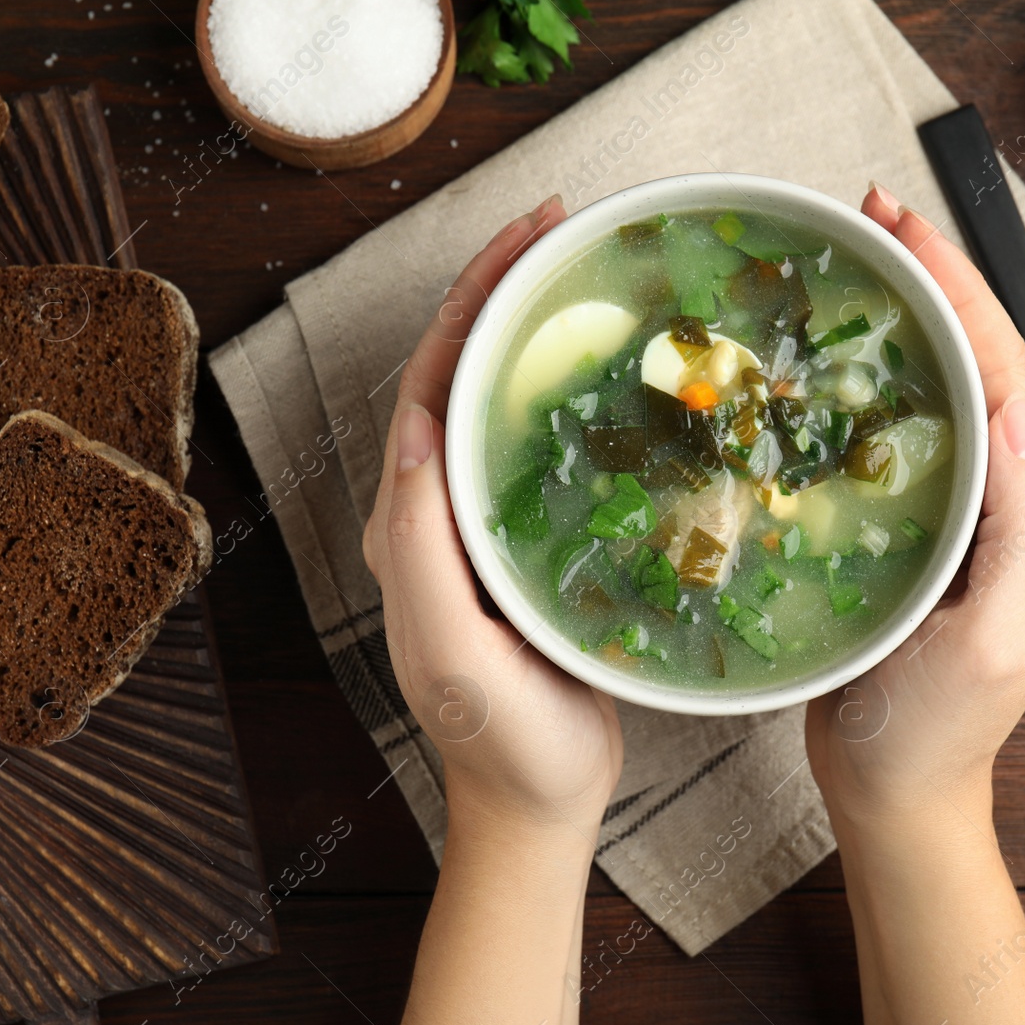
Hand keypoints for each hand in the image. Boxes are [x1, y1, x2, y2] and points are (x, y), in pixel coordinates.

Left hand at [362, 195, 623, 841]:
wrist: (538, 798)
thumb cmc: (497, 733)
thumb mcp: (449, 647)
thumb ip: (420, 545)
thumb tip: (415, 426)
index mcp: (406, 522)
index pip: (429, 382)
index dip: (470, 301)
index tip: (527, 238)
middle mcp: (435, 509)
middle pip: (460, 372)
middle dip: (501, 290)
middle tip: (563, 226)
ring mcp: (482, 522)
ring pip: (500, 399)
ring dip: (534, 329)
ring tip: (588, 272)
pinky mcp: (529, 540)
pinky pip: (541, 445)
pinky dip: (570, 391)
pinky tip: (618, 371)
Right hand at [806, 184, 1024, 827]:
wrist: (894, 790)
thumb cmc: (938, 729)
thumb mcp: (991, 640)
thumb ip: (1019, 535)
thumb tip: (1018, 416)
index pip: (1004, 371)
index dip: (962, 290)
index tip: (908, 228)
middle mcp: (994, 495)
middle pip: (974, 359)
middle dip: (933, 277)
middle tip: (873, 215)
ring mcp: (946, 508)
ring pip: (932, 385)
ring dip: (900, 314)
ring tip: (852, 259)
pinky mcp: (900, 527)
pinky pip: (890, 433)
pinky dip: (864, 377)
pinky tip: (823, 357)